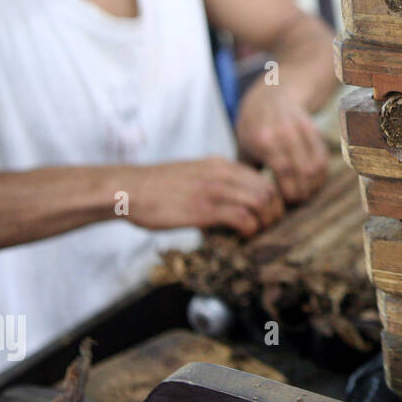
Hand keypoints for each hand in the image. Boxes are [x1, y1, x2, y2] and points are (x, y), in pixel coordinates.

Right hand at [124, 157, 283, 236]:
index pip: (262, 178)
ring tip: (257, 234)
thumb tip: (230, 201)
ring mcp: (214, 189)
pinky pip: (242, 217)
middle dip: (274, 211)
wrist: (127, 190)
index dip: (272, 199)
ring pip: (261, 202)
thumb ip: (214, 182)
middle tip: (268, 228)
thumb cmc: (155, 187)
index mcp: (220, 165)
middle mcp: (222, 173)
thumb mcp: (192, 175)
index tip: (268, 215)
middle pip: (268, 189)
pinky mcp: (205, 208)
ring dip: (265, 222)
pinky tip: (242, 237)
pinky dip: (249, 229)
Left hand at [235, 82, 327, 203]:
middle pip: (302, 172)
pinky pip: (322, 157)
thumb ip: (247, 177)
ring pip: (316, 166)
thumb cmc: (254, 130)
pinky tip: (312, 181)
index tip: (283, 202)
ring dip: (313, 185)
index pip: (284, 173)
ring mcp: (300, 130)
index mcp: (263, 141)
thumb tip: (252, 205)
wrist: (270, 98)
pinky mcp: (313, 129)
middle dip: (301, 192)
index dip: (288, 192)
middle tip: (296, 201)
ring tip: (305, 193)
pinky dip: (320, 174)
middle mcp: (284, 133)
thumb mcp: (244, 150)